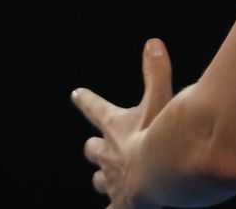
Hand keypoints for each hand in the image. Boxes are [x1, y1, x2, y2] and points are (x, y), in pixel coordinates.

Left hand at [72, 38, 174, 208]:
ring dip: (102, 177)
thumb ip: (156, 71)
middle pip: (92, 149)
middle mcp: (108, 153)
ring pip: (99, 179)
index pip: (96, 108)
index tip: (76, 94)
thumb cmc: (157, 134)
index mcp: (114, 126)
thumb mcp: (159, 98)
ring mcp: (113, 180)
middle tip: (93, 146)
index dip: (87, 101)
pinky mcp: (121, 203)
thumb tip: (152, 43)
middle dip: (94, 147)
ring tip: (104, 179)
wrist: (156, 174)